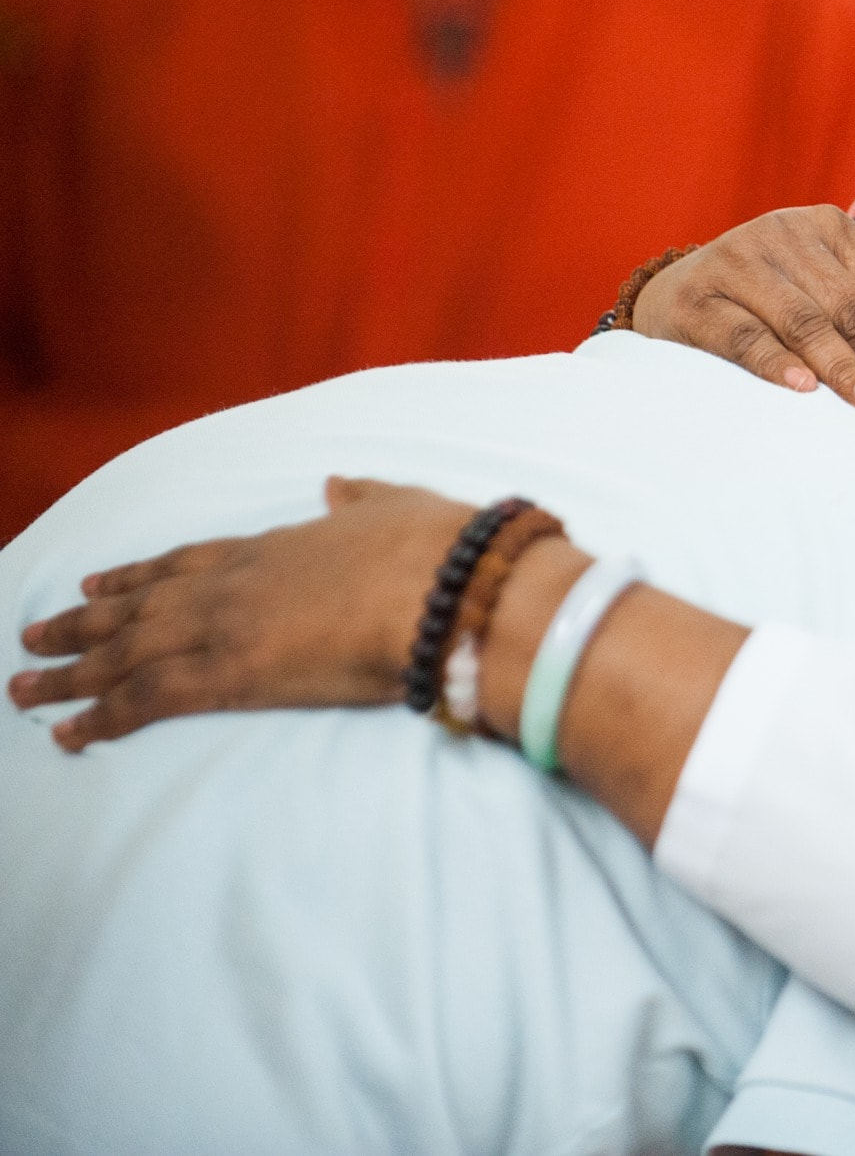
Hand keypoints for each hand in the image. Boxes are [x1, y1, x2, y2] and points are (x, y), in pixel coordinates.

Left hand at [11, 477, 472, 750]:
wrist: (448, 585)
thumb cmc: (437, 548)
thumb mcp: (398, 505)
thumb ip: (361, 498)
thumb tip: (337, 485)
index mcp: (275, 546)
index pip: (185, 562)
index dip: (136, 575)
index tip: (96, 584)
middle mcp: (235, 583)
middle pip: (139, 607)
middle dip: (81, 624)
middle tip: (33, 636)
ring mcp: (227, 627)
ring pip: (125, 651)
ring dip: (69, 671)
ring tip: (23, 688)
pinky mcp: (233, 675)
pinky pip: (148, 699)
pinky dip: (102, 716)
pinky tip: (69, 734)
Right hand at [631, 205, 854, 429]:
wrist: (677, 298)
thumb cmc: (772, 297)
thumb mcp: (830, 277)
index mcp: (828, 228)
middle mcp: (784, 234)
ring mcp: (737, 263)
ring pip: (806, 323)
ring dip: (847, 371)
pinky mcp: (696, 300)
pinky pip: (744, 336)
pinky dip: (775, 363)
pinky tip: (805, 391)